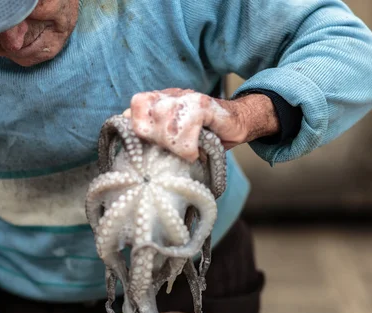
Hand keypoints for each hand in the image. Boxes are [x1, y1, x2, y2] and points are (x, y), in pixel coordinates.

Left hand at [122, 88, 279, 161]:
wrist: (238, 123)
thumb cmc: (204, 137)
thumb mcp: (174, 141)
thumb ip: (154, 141)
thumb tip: (134, 157)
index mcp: (159, 102)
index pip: (134, 108)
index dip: (137, 129)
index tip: (147, 148)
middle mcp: (170, 95)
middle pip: (145, 114)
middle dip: (155, 140)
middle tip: (171, 153)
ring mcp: (186, 96)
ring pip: (163, 115)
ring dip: (172, 143)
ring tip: (184, 153)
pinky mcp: (203, 103)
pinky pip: (187, 120)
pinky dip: (188, 143)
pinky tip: (193, 153)